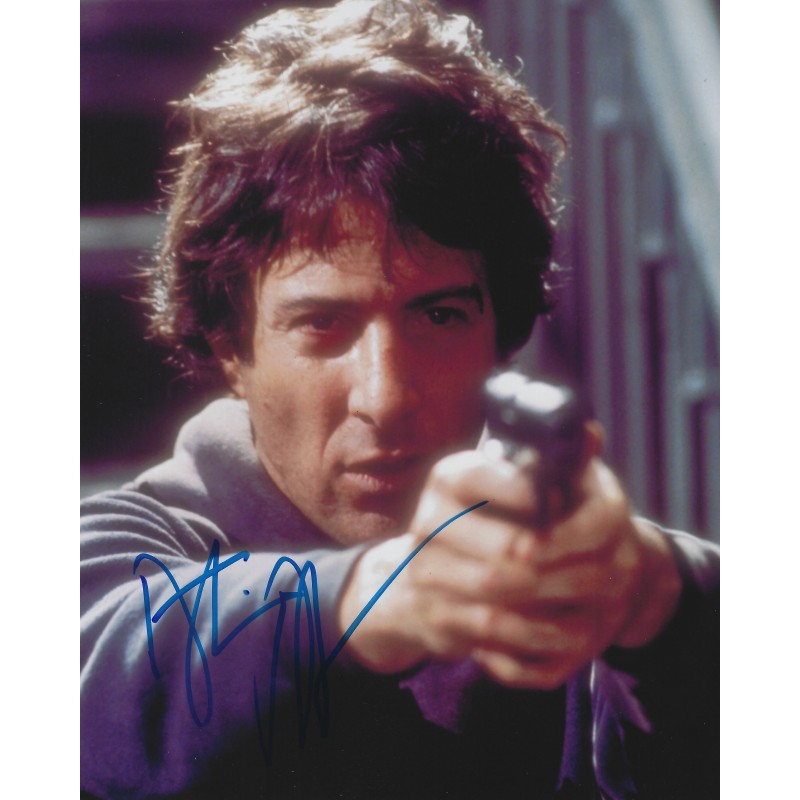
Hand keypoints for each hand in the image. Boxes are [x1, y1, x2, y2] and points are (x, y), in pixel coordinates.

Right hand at [337, 432, 681, 687]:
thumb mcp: (508, 484)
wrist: (423, 583)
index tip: (573, 508)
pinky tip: (564, 623)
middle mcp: (429, 519)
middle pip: (510, 544)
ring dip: (557, 594)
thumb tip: (590, 434)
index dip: (537, 497)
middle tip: (606, 566)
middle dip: (566, 559)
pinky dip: (535, 629)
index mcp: (450, 478)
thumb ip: (549, 462)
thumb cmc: (482, 524)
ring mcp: (426, 570)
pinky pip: (492, 629)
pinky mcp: (436, 614)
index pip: (490, 478)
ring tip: (594, 594)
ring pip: (502, 587)